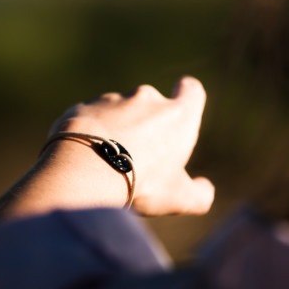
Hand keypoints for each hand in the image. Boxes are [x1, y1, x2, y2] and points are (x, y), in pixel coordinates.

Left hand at [50, 76, 214, 215]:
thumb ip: (200, 195)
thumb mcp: (179, 198)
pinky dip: (90, 132)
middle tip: (139, 156)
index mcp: (177, 115)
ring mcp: (113, 100)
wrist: (85, 172)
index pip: (191, 89)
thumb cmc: (141, 182)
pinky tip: (84, 157)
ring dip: (116, 128)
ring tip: (106, 162)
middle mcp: (147, 99)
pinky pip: (90, 117)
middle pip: (152, 103)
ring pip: (119, 110)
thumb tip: (204, 189)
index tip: (181, 104)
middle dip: (147, 122)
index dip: (187, 94)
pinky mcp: (83, 107)